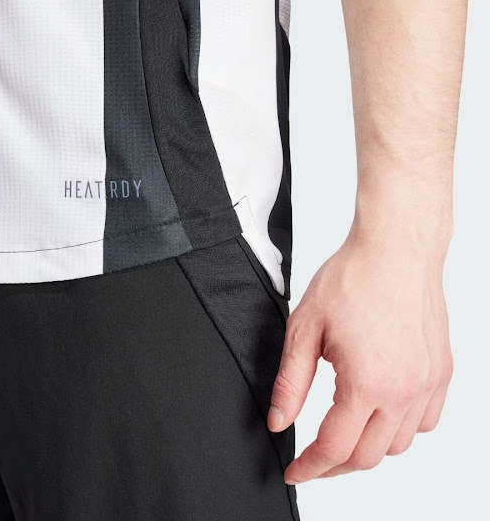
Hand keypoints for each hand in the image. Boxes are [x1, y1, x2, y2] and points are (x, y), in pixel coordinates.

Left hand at [267, 223, 452, 483]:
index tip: (295, 471)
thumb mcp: (304, 329)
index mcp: (366, 383)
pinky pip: (426, 421)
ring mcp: (427, 383)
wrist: (395, 249)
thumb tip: (279, 421)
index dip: (309, 467)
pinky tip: (381, 412)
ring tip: (343, 434)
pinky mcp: (441, 371)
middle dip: (334, 466)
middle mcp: (403, 391)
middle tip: (312, 459)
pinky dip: (401, 429)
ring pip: (399, 444)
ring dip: (368, 448)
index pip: (334, 448)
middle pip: (368, 456)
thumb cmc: (352, 279)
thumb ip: (291, 382)